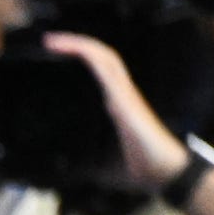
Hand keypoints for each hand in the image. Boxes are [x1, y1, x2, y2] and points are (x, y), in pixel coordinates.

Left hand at [41, 32, 188, 191]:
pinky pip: (108, 71)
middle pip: (99, 57)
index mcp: (115, 104)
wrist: (165, 174)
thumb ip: (84, 165)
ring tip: (53, 41)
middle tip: (47, 40)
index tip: (51, 54)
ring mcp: (125, 94)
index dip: (77, 57)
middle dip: (73, 44)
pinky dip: (91, 57)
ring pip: (104, 57)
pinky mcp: (126, 101)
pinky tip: (77, 51)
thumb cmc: (140, 167)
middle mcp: (120, 94)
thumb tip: (63, 173)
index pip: (96, 70)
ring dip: (79, 45)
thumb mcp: (101, 165)